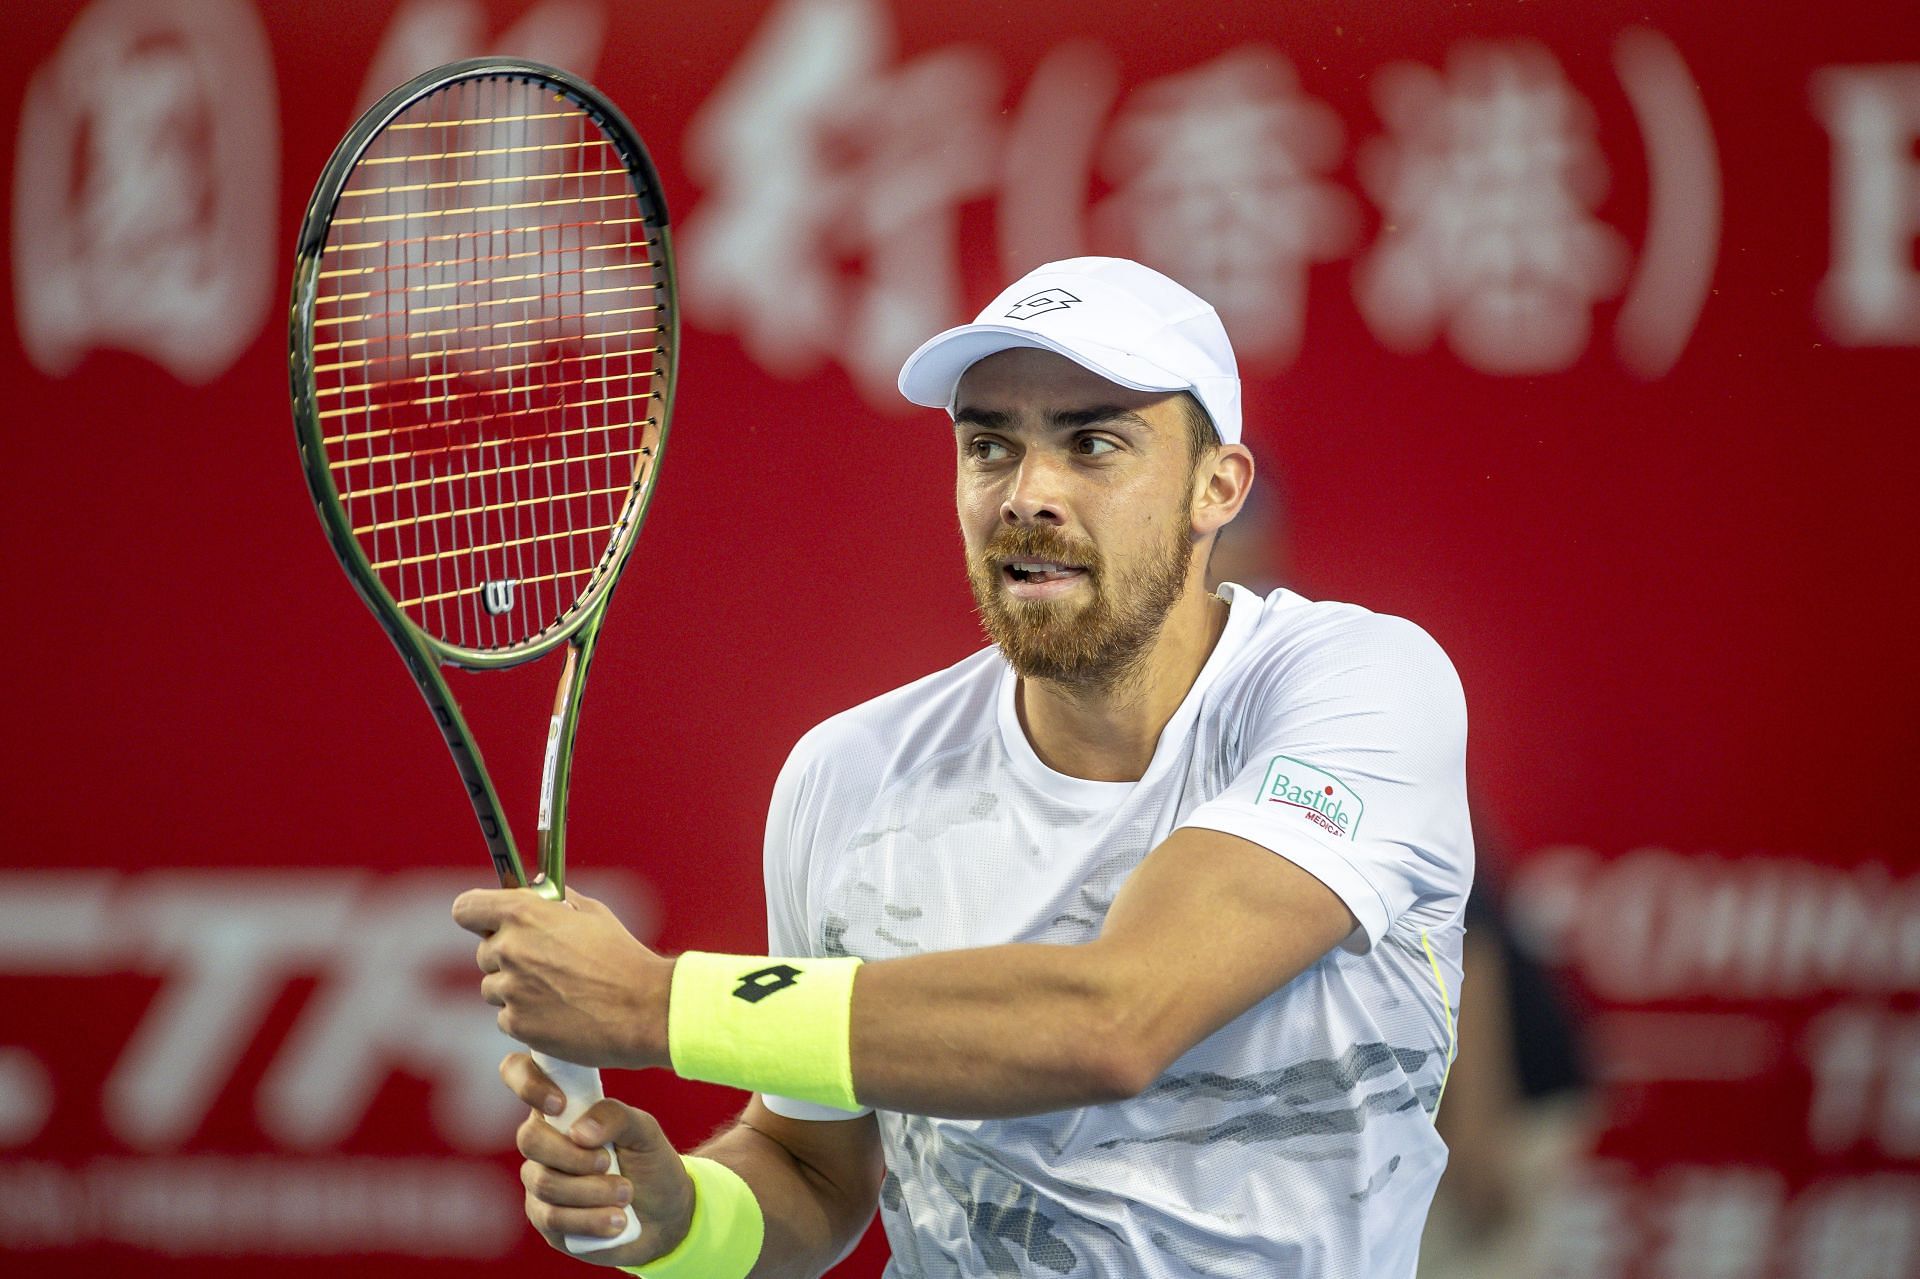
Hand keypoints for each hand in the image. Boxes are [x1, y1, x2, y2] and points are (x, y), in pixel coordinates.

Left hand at [453, 886, 670, 1067]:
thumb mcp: (592, 913)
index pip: (466, 908)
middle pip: (484, 952)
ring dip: (515, 989)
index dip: (476, 915)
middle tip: (542, 963)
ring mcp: (511, 990)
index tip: (485, 922)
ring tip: (557, 991)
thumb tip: (536, 891)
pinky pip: (507, 1018)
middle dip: (507, 957)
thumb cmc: (622, 957)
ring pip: (494, 988)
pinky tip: (558, 1014)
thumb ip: (555, 901)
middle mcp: (509, 949)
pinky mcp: (517, 1025)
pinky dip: (526, 1018)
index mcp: (523, 914)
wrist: (643, 1008)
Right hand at [503, 1052, 694, 1265]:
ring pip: (545, 1184)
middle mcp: (543, 1142)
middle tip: (609, 1162)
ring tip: (626, 1194)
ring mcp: (539, 1182)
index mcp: (561, 1108)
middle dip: (574, 1155)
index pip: (520, 1074)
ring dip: (592, 1191)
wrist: (666, 1213)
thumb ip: (615, 1117)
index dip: (528, 1083)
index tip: (559, 1104)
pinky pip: (554, 1219)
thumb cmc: (648, 1160)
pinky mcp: (546, 1221)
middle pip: (530, 1140)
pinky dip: (591, 1219)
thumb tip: (578, 1132)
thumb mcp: (644, 1130)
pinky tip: (617, 1221)